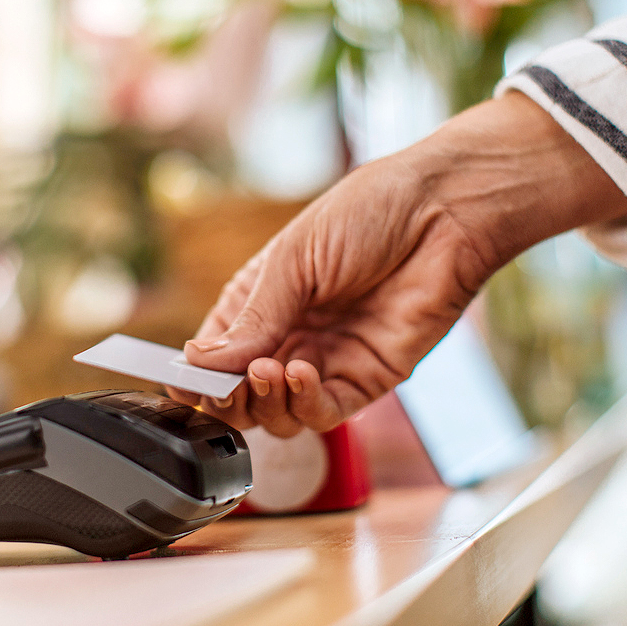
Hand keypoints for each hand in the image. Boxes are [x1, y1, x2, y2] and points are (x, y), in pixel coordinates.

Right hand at [169, 92, 626, 435]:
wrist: (446, 210)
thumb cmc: (371, 212)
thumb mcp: (294, 258)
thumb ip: (252, 318)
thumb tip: (199, 363)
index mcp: (261, 301)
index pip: (214, 356)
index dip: (195, 376)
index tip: (181, 383)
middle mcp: (290, 336)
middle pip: (241, 396)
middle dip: (226, 398)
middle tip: (225, 385)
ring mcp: (328, 360)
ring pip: (278, 415)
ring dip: (264, 402)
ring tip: (268, 370)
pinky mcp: (368, 378)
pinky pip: (324, 412)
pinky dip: (304, 403)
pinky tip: (300, 372)